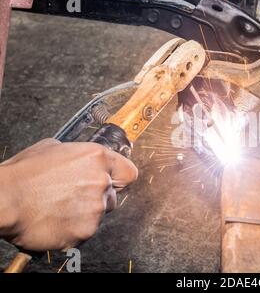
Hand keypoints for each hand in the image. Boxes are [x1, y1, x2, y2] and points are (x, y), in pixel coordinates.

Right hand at [0, 138, 137, 250]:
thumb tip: (83, 160)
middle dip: (98, 197)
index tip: (113, 182)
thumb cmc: (23, 175)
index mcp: (97, 158)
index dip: (120, 178)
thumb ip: (78, 155)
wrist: (4, 201)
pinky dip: (74, 228)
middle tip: (73, 196)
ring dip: (85, 213)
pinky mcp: (85, 230)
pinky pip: (86, 231)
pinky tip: (56, 219)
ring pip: (100, 214)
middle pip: (113, 195)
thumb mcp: (52, 148)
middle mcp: (101, 182)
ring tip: (59, 207)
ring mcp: (95, 208)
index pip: (128, 173)